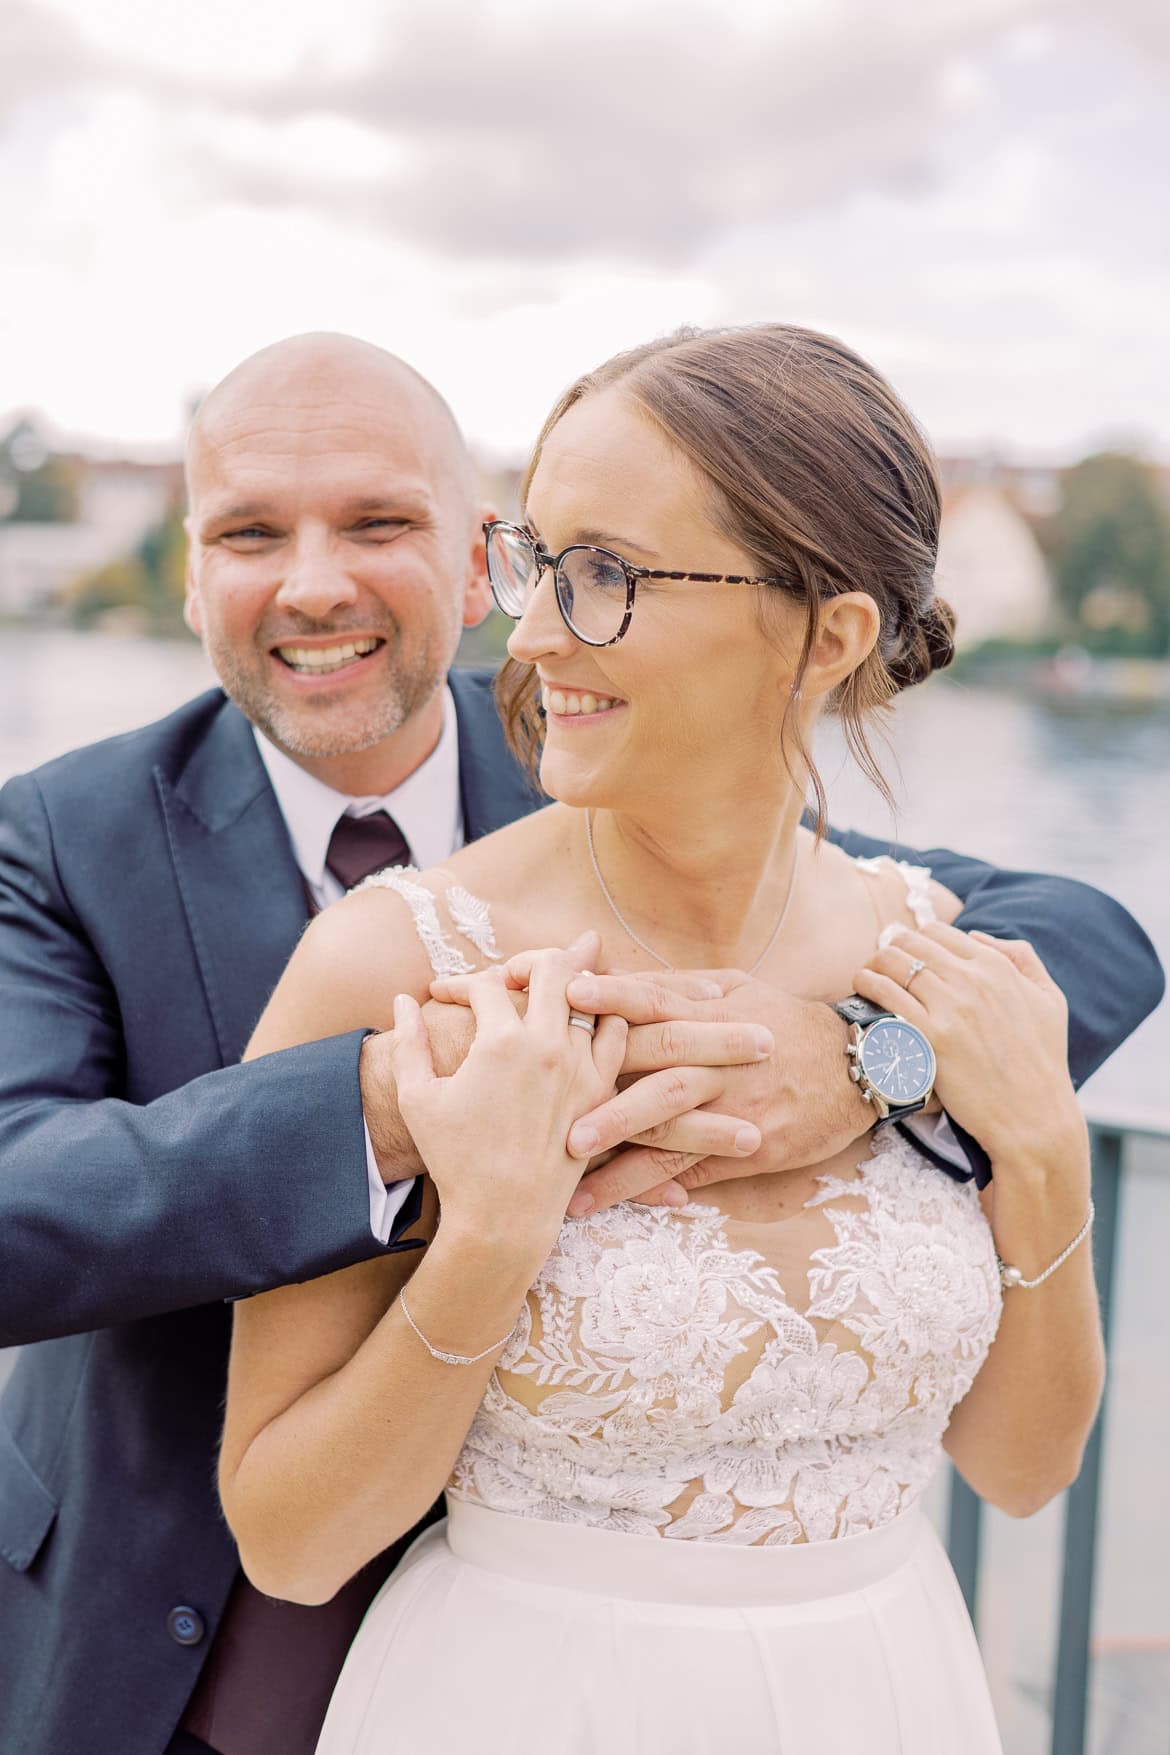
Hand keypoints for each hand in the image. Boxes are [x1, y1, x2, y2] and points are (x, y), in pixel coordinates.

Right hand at [391, 946, 626, 1266]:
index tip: (442, 996)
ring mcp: (582, 1066)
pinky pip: (618, 1032)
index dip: (458, 984)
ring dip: (567, 984)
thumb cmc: (455, 1161)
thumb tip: (402, 1000)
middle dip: (523, 963)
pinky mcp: (602, 1089)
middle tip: (504, 981)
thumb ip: (408, 1042)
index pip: (485, 984)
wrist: (503, 1216)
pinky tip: (580, 1024)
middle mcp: (548, 1046)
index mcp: (500, 1043)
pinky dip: (604, 1016)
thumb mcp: (417, 1099)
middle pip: (550, 966)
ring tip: (543, 996)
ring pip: (591, 993)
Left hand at [557, 969, 873, 1214]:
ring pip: (670, 1132)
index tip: (568, 995)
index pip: (657, 1002)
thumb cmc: (785, 1021)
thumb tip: (611, 975)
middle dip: (602, 1093)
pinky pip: (693, 1170)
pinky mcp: (747, 1150)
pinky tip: (611, 1200)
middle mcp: (721, 1064)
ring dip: (618, 1156)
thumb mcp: (739, 989)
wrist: (859, 1068)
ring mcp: (735, 1110)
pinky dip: (652, 1186)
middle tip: (549, 1111)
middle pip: (656, 1074)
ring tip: (568, 1177)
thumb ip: (675, 987)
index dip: (614, 997)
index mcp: (715, 1016)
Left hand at [854, 923, 1084, 1167]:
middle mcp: (971, 980)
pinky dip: (867, 986)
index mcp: (997, 967)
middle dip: (890, 947)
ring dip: (873, 964)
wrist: (1034, 1117)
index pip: (939, 931)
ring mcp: (949, 1008)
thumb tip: (976, 934)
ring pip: (891, 962)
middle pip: (910, 942)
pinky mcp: (929, 1037)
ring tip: (866, 977)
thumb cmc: (1043, 1062)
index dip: (916, 938)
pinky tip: (862, 992)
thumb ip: (1021, 957)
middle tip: (881, 964)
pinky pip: (884, 996)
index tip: (906, 951)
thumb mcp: (1050, 999)